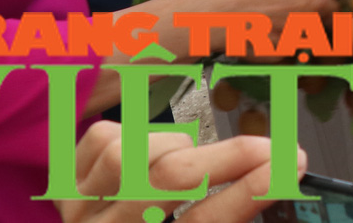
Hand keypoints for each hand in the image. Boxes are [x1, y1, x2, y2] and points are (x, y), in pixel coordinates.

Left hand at [58, 122, 298, 222]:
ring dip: (173, 146)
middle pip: (167, 181)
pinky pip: (103, 137)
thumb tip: (277, 173)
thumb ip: (228, 214)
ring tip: (189, 159)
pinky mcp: (62, 183)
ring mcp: (78, 209)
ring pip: (130, 153)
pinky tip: (141, 157)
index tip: (290, 165)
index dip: (249, 193)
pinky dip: (131, 137)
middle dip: (229, 156)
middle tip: (271, 146)